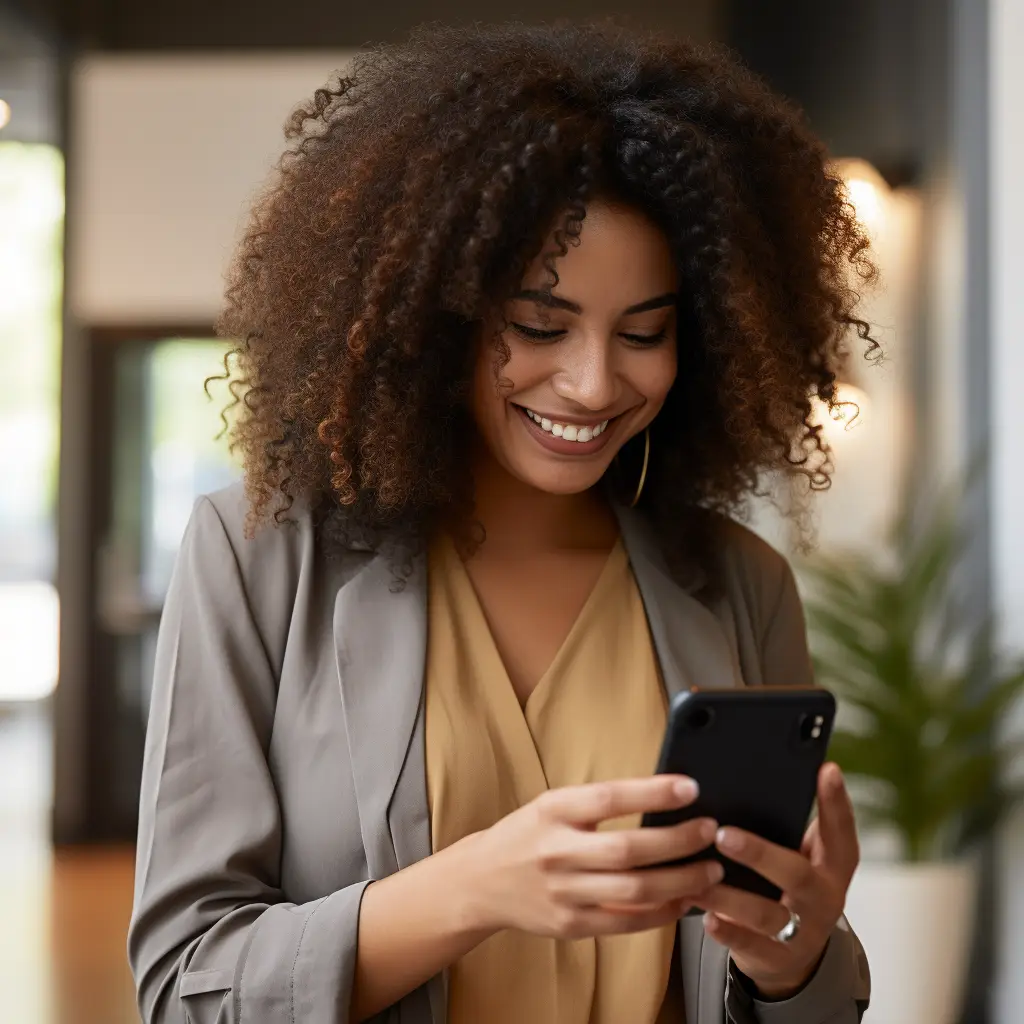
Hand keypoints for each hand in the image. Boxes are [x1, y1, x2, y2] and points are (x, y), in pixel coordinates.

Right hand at [461, 775, 723, 938]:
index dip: (653, 793)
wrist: (481, 881)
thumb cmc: (527, 835)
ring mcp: (563, 892)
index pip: (609, 798)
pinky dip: (661, 913)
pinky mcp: (570, 925)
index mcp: (552, 810)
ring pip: (635, 890)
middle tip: (710, 831)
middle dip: (679, 841)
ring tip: (711, 870)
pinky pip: (626, 922)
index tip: (690, 787)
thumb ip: (597, 803)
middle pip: (629, 849)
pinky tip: (683, 900)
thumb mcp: (552, 804)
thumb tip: (662, 796)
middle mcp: (556, 851)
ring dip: (681, 880)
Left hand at [691, 763, 858, 999]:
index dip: (837, 802)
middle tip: (722, 834)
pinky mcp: (777, 959)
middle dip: (759, 854)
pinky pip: (750, 946)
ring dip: (728, 896)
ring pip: (767, 915)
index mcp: (833, 866)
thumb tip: (748, 774)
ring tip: (695, 878)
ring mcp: (803, 933)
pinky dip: (726, 931)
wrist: (796, 956)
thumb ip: (787, 826)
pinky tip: (704, 916)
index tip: (826, 769)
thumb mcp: (801, 856)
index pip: (840, 831)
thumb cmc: (789, 885)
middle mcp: (824, 899)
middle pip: (797, 875)